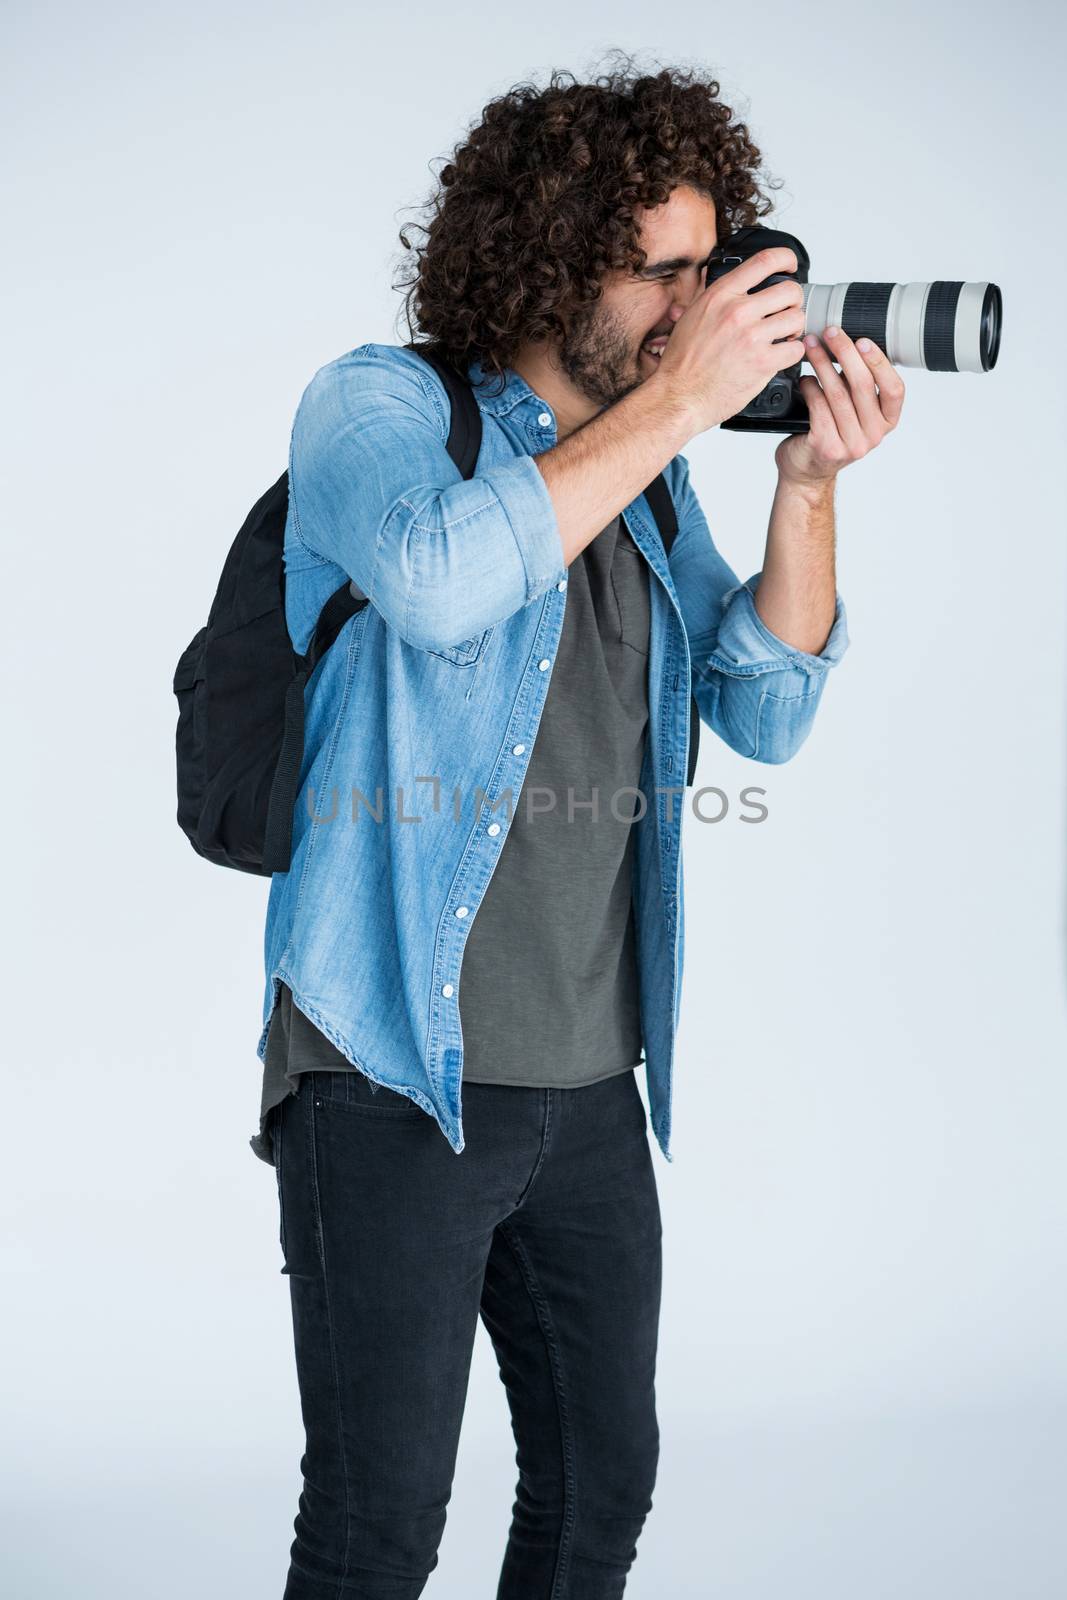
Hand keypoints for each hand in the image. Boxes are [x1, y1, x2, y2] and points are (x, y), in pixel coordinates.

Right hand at [652, 247, 808, 434]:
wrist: (679, 396)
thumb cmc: (682, 362)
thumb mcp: (690, 316)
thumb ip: (707, 293)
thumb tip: (710, 273)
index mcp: (721, 296)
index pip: (765, 261)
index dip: (785, 259)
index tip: (790, 266)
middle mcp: (737, 312)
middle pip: (789, 290)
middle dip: (794, 301)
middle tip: (787, 310)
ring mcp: (751, 337)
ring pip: (796, 319)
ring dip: (794, 328)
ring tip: (783, 336)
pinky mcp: (762, 363)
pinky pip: (795, 350)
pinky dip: (793, 353)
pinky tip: (781, 355)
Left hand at [775, 328, 905, 487]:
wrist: (807, 471)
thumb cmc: (831, 432)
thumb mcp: (855, 411)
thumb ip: (859, 386)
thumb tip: (849, 343)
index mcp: (887, 422)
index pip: (895, 388)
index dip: (879, 362)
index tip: (863, 340)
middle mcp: (873, 435)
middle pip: (863, 385)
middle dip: (845, 352)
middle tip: (831, 332)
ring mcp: (851, 444)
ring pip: (837, 394)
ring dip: (822, 364)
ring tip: (811, 346)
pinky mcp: (826, 447)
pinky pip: (818, 407)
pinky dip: (810, 387)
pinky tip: (804, 378)